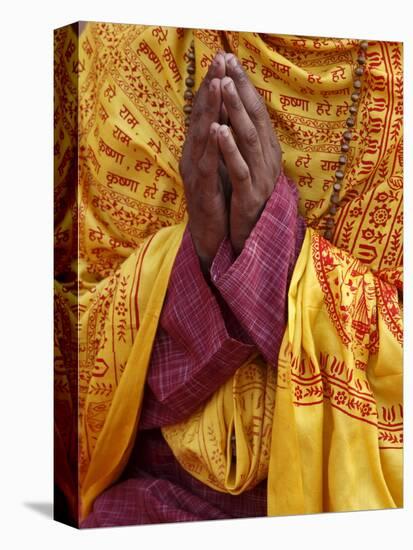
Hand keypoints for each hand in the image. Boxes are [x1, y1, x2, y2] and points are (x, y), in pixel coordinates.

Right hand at [179, 53, 228, 271]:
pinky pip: (207, 165)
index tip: (223, 59)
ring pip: (202, 136)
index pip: (207, 112)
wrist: (209, 235)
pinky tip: (215, 129)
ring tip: (216, 84)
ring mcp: (195, 172)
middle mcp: (194, 156)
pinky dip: (211, 146)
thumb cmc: (216, 198)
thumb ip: (220, 142)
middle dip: (211, 88)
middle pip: (201, 117)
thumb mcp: (219, 165)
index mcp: (201, 149)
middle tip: (218, 60)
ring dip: (209, 110)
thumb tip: (226, 116)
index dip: (214, 86)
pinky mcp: (202, 190)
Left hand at [217, 54, 281, 254]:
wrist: (251, 236)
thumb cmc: (247, 197)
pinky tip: (218, 130)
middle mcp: (268, 159)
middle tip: (228, 63)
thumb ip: (244, 139)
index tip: (231, 60)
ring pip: (249, 138)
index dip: (245, 85)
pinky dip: (228, 148)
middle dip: (241, 89)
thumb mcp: (248, 164)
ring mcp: (261, 177)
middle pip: (255, 118)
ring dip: (235, 111)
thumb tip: (233, 109)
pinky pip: (239, 168)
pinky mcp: (249, 195)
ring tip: (224, 86)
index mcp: (267, 150)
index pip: (257, 111)